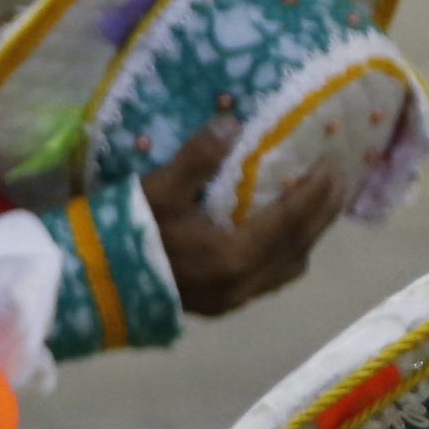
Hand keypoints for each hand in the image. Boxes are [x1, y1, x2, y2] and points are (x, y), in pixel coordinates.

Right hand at [143, 108, 343, 315]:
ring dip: (305, 238)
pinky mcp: (218, 305)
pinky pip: (268, 280)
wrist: (91, 283)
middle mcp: (242, 283)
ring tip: (313, 210)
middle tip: (338, 184)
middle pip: (298, 247)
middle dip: (321, 215)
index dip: (315, 194)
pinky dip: (283, 255)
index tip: (333, 166)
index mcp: (234, 256)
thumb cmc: (127, 233)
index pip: (289, 221)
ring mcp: (231, 299)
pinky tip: (275, 238)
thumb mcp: (159, 189)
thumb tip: (232, 122)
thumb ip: (198, 157)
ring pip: (287, 269)